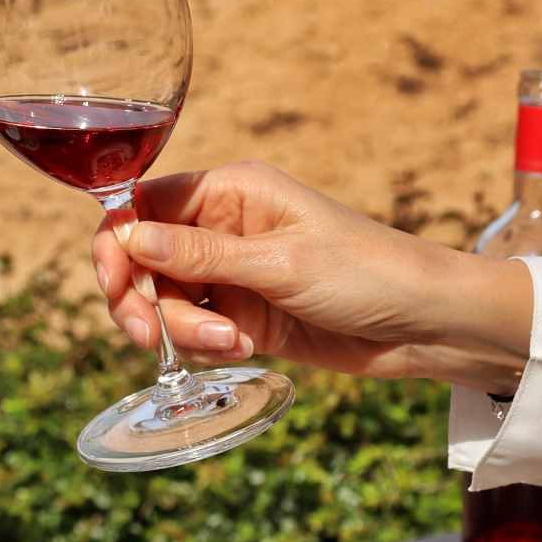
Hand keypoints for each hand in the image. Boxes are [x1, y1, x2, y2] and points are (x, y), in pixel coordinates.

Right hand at [92, 161, 533, 389]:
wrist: (427, 325)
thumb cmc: (367, 272)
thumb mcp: (280, 263)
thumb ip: (199, 255)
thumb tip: (126, 237)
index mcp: (227, 192)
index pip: (140, 205)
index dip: (117, 244)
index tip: (115, 285)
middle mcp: (218, 227)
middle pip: (139, 261)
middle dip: (141, 301)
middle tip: (152, 338)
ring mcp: (227, 273)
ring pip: (161, 301)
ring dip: (181, 329)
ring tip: (231, 344)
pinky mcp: (239, 314)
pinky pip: (191, 330)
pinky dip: (203, 346)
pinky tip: (244, 349)